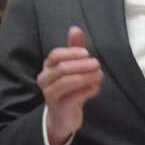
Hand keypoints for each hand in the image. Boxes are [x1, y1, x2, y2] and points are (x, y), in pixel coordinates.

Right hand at [37, 26, 103, 144]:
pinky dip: (86, 90)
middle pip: (61, 68)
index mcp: (48, 67)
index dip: (72, 52)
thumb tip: (75, 29)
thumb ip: (75, 48)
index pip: (56, 55)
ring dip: (85, 77)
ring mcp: (50, 95)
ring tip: (99, 74)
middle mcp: (45, 80)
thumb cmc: (69, 88)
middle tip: (97, 63)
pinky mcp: (59, 108)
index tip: (87, 53)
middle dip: (81, 65)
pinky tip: (96, 87)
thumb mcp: (73, 66)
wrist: (64, 116)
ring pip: (66, 82)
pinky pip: (72, 97)